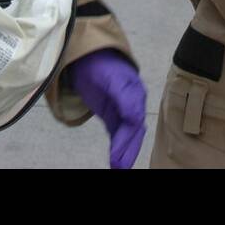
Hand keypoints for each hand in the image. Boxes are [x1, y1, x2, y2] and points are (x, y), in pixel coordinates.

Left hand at [67, 49, 146, 168]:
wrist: (89, 56)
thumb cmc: (101, 64)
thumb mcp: (111, 78)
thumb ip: (124, 97)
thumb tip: (135, 118)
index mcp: (135, 93)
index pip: (133, 120)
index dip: (127, 139)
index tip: (118, 155)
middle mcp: (133, 104)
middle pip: (133, 131)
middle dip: (127, 150)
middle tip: (118, 167)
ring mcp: (124, 111)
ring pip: (128, 135)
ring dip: (125, 152)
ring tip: (118, 168)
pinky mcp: (115, 116)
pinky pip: (119, 134)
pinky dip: (118, 148)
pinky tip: (116, 160)